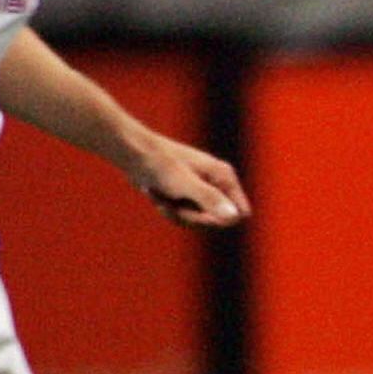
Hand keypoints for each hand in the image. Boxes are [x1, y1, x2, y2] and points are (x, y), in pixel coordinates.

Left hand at [131, 136, 249, 227]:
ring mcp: (204, 190)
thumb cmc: (159, 163)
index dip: (218, 220)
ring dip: (176, 214)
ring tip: (160, 196)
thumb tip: (233, 216)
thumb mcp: (184, 183)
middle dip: (191, 218)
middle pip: (217, 221)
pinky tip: (157, 196)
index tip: (195, 210)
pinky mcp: (189, 195)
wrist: (133, 153)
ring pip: (199, 221)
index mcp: (224, 177)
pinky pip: (187, 216)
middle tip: (172, 204)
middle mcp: (218, 184)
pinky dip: (170, 211)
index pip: (239, 214)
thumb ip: (209, 199)